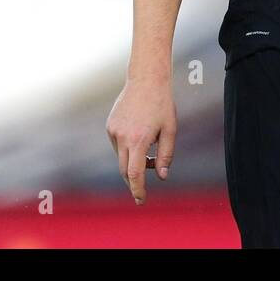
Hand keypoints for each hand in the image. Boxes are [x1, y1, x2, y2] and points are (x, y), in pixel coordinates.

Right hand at [105, 74, 176, 204]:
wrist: (146, 80)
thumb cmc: (162, 104)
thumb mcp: (170, 129)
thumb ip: (166, 154)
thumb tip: (162, 176)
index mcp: (139, 140)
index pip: (135, 173)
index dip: (137, 190)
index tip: (141, 200)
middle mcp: (122, 137)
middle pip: (125, 170)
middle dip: (135, 179)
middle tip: (147, 179)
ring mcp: (113, 131)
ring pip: (121, 157)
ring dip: (133, 160)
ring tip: (149, 146)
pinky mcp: (109, 126)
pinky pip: (117, 145)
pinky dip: (127, 148)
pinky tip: (139, 133)